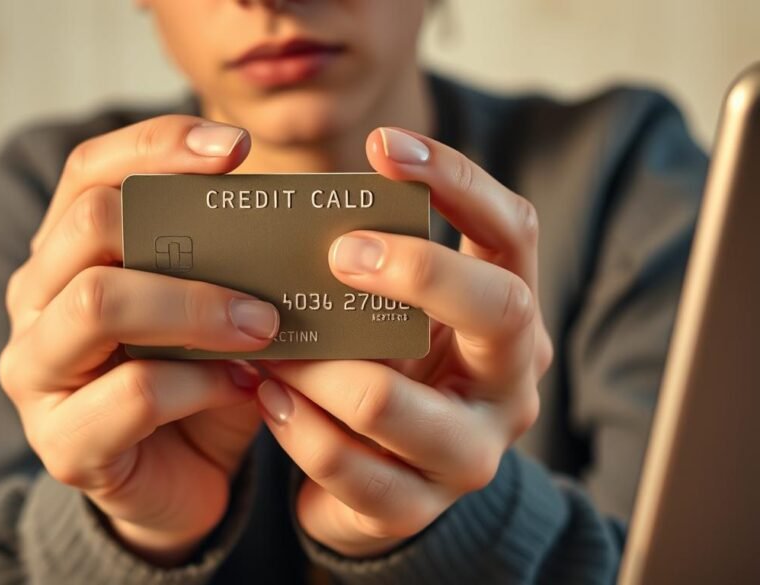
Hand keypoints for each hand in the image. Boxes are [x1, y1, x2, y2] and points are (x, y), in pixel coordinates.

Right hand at [0, 115, 278, 565]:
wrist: (177, 488)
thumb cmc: (196, 383)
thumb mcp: (212, 311)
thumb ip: (227, 264)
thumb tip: (288, 215)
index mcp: (64, 254)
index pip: (89, 170)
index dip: (157, 146)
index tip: (236, 150)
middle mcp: (34, 302)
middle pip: (90, 225)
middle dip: (189, 240)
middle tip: (266, 271)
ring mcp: (36, 373)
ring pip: (100, 303)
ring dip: (197, 309)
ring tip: (263, 328)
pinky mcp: (62, 444)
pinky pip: (134, 392)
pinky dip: (203, 385)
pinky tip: (244, 388)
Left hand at [255, 127, 553, 557]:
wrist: (378, 486)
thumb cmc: (381, 371)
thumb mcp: (390, 316)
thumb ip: (367, 270)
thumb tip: (297, 210)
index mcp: (508, 315)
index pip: (512, 230)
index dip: (458, 179)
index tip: (384, 145)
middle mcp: (508, 382)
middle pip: (499, 306)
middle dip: (414, 269)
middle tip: (338, 252)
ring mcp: (469, 453)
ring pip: (390, 400)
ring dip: (315, 365)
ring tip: (267, 342)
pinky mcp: (415, 507)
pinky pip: (345, 466)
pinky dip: (294, 426)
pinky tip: (264, 395)